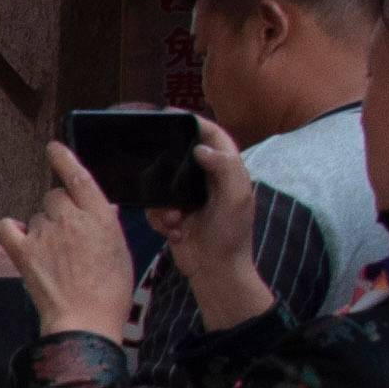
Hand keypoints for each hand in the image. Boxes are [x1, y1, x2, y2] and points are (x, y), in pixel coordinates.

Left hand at [0, 147, 139, 341]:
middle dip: (59, 211)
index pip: (79, 177)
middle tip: (66, 236)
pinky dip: (10, 231)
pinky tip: (18, 239)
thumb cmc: (109, 291)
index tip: (54, 148)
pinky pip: (6, 227)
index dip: (64, 159)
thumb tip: (101, 208)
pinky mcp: (24, 251)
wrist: (85, 320)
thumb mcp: (120, 251)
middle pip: (54, 197)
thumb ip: (107, 225)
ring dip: (41, 228)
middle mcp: (71, 219)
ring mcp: (45, 234)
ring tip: (54, 256)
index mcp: (100, 217)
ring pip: (36, 216)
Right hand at [144, 124, 271, 329]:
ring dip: (164, 203)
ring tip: (175, 219)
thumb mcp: (236, 199)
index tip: (172, 114)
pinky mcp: (173, 215)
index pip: (214, 136)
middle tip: (152, 163)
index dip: (196, 122)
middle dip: (168, 166)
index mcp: (228, 171)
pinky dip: (160, 219)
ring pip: (163, 183)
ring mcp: (189, 198)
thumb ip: (225, 168)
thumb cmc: (231, 235)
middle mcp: (208, 180)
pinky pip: (156, 207)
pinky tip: (173, 231)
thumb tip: (201, 148)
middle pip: (183, 156)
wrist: (216, 273)